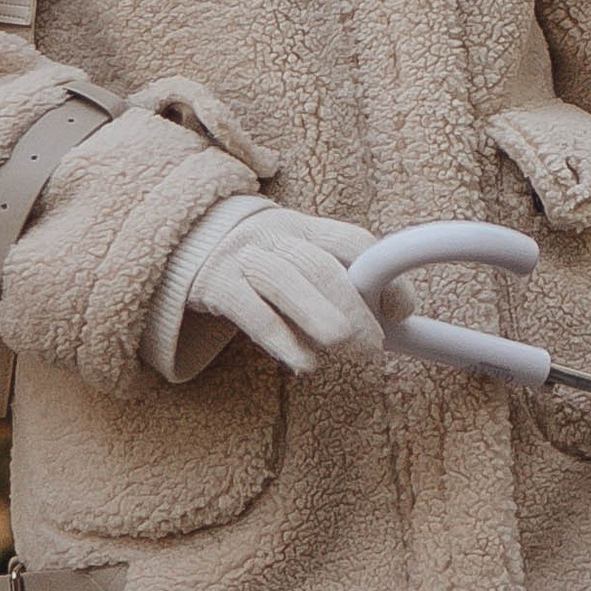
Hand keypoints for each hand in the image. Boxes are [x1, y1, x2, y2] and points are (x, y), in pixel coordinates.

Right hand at [186, 207, 393, 377]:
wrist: (188, 238)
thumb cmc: (261, 255)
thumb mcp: (296, 251)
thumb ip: (335, 276)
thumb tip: (391, 316)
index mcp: (304, 226)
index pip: (351, 242)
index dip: (382, 275)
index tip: (402, 310)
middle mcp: (275, 237)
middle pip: (320, 267)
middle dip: (354, 308)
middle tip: (374, 345)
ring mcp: (244, 258)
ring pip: (287, 284)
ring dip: (322, 320)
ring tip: (347, 349)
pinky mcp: (216, 285)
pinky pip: (252, 313)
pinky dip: (282, 340)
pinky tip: (305, 364)